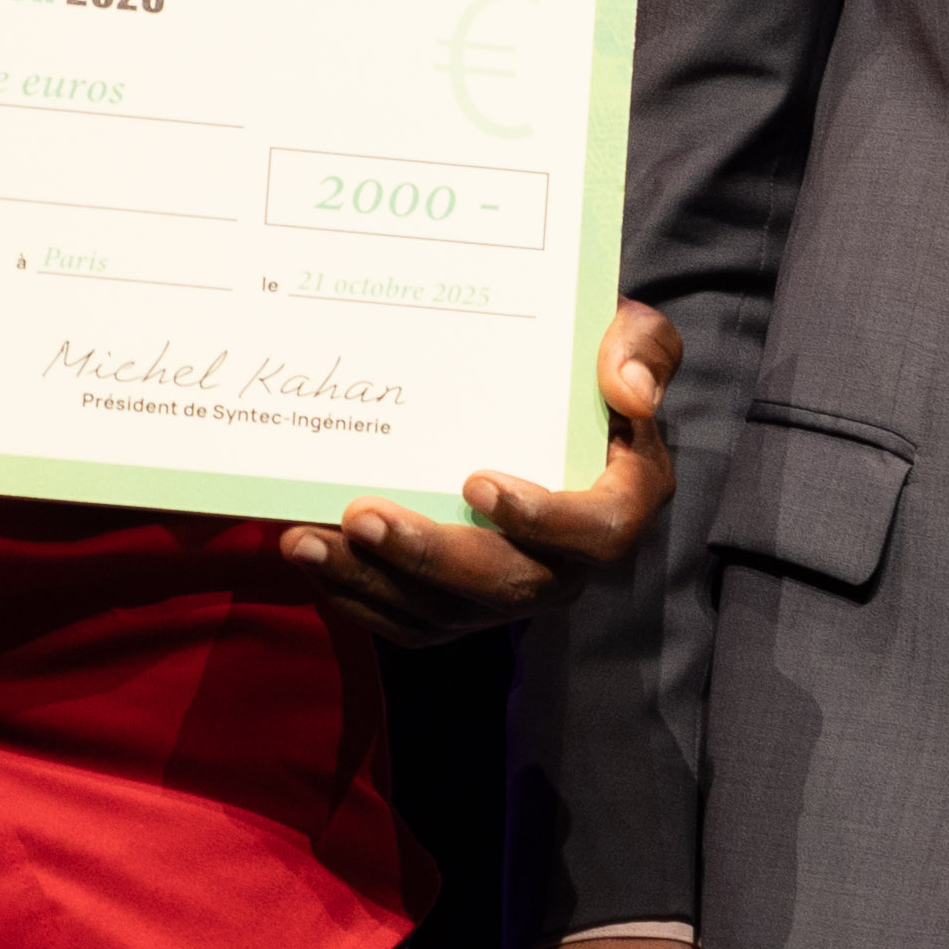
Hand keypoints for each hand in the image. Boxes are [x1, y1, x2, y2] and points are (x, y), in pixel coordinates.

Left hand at [285, 300, 683, 646]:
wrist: (533, 388)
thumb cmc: (582, 357)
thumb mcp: (626, 329)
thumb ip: (640, 345)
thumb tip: (632, 391)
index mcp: (621, 500)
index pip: (599, 533)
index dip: (543, 521)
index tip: (476, 481)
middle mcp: (568, 563)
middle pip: (507, 584)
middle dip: (429, 556)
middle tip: (361, 513)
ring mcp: (509, 590)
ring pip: (444, 612)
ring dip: (372, 581)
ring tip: (307, 540)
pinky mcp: (456, 604)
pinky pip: (407, 620)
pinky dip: (355, 596)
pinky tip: (310, 554)